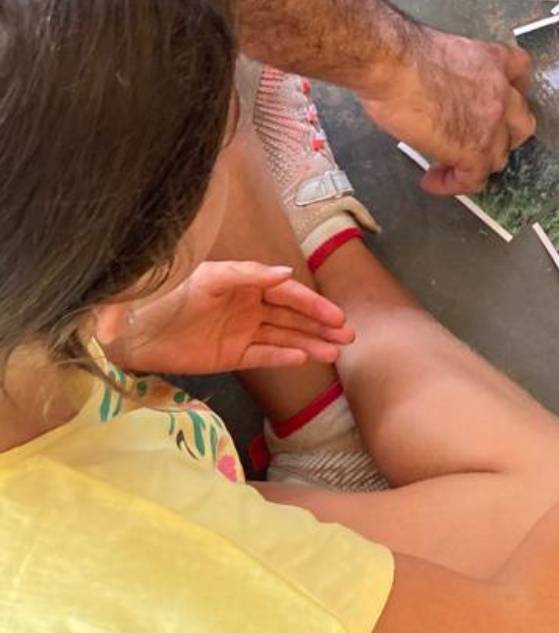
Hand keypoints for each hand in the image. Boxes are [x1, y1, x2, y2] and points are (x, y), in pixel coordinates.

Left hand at [105, 262, 353, 374]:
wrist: (135, 328)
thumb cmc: (171, 294)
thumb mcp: (210, 276)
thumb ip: (248, 274)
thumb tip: (286, 273)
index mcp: (247, 284)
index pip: (288, 294)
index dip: (313, 305)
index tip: (336, 316)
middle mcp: (250, 308)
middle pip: (293, 318)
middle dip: (321, 327)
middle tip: (348, 337)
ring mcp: (242, 333)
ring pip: (284, 338)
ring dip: (310, 344)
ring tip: (335, 353)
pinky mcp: (232, 356)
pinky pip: (264, 356)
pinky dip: (283, 357)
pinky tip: (303, 359)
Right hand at [359, 29, 534, 194]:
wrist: (391, 64)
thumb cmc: (401, 53)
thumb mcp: (442, 54)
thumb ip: (454, 73)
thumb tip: (438, 88)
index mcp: (494, 61)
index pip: (521, 75)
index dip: (511, 94)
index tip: (499, 104)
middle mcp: (501, 92)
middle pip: (520, 124)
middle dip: (502, 136)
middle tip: (477, 140)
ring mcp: (492, 124)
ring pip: (499, 156)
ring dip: (476, 164)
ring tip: (449, 166)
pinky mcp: (475, 151)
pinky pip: (474, 179)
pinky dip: (454, 184)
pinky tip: (433, 181)